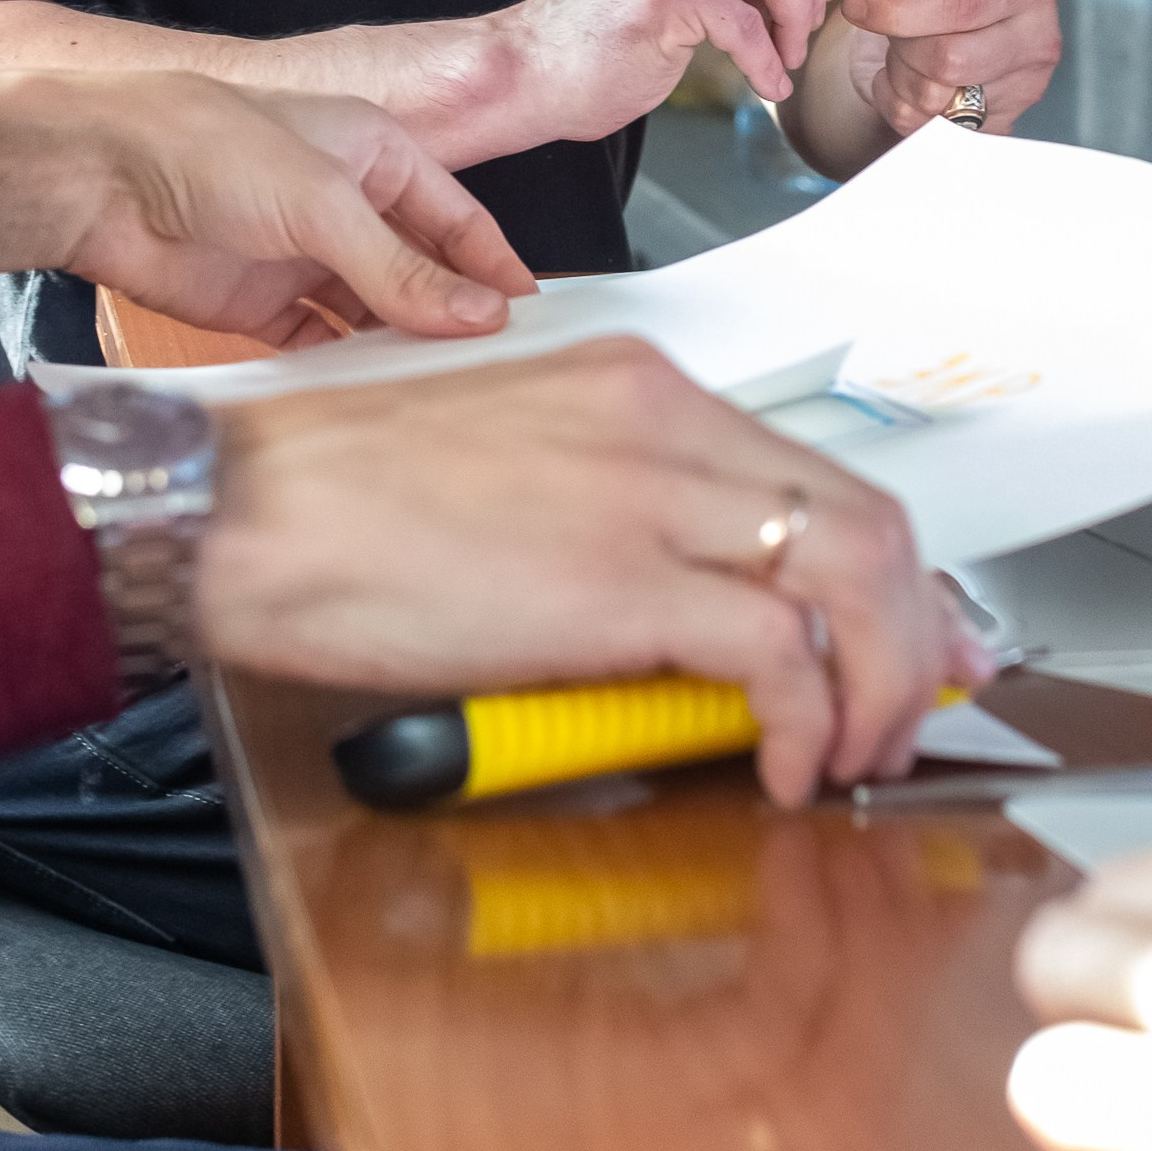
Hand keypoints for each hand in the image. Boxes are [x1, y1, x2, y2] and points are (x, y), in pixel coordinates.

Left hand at [0, 69, 534, 346]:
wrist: (99, 177)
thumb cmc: (206, 146)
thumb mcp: (323, 203)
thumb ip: (400, 268)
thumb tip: (479, 315)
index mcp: (373, 153)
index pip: (456, 217)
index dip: (492, 266)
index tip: (532, 319)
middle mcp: (343, 203)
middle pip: (418, 270)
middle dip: (452, 316)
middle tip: (497, 373)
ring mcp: (301, 255)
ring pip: (372, 312)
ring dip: (401, 348)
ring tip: (444, 397)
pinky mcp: (260, 302)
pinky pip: (320, 342)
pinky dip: (345, 367)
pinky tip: (371, 397)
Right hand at [197, 335, 985, 804]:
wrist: (239, 508)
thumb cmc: (333, 501)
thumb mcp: (501, 467)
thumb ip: (602, 508)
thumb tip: (674, 607)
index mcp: (630, 384)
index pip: (811, 468)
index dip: (882, 569)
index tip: (900, 633)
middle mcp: (660, 418)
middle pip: (864, 514)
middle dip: (912, 630)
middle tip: (906, 709)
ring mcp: (645, 493)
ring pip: (854, 572)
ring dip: (880, 681)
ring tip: (853, 753)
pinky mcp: (617, 582)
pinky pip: (778, 651)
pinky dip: (807, 720)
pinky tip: (780, 766)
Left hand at [833, 0, 1060, 137]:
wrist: (931, 0)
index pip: (961, 7)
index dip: (898, 11)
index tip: (858, 3)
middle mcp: (1039, 31)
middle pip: (948, 61)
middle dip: (901, 41)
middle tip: (896, 20)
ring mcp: (1026, 84)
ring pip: (936, 101)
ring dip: (900, 73)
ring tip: (909, 42)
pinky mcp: (1002, 122)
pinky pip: (928, 129)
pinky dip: (902, 103)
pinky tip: (914, 72)